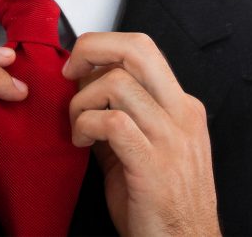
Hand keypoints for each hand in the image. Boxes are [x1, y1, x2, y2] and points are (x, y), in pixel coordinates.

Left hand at [64, 32, 219, 235]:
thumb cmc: (160, 203)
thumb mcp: (141, 148)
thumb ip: (118, 114)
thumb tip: (82, 88)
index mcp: (181, 106)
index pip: (142, 49)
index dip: (102, 47)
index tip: (77, 66)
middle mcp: (181, 114)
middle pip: (137, 49)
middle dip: (92, 48)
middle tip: (69, 73)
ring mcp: (172, 138)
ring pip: (117, 84)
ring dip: (81, 101)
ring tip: (77, 126)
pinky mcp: (154, 164)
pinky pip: (112, 122)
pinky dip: (86, 125)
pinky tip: (81, 142)